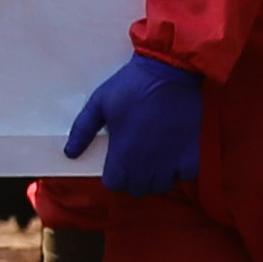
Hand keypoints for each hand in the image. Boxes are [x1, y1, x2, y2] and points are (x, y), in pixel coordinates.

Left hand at [63, 52, 203, 197]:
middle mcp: (146, 165)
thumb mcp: (99, 103)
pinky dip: (180, 171)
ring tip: (153, 159)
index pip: (114, 185)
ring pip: (161, 186)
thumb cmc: (131, 86)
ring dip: (155, 177)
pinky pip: (185, 176)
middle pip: (137, 190)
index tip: (117, 163)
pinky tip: (174, 155)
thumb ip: (82, 130)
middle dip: (133, 179)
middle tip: (134, 160)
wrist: (170, 71)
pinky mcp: (191, 154)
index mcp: (122, 155)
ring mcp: (171, 161)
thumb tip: (70, 153)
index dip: (114, 176)